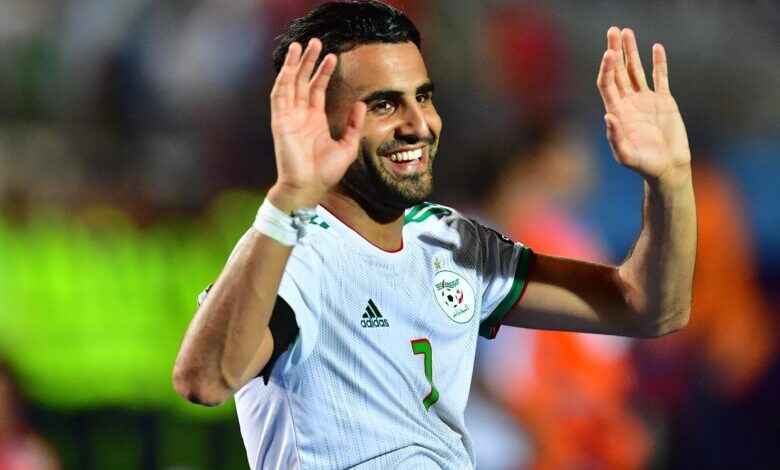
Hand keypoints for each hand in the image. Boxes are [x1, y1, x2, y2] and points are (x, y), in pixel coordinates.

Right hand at [268, 39, 366, 210]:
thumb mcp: (347, 147)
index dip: (323, 72)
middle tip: (315, 42)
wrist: (308, 186)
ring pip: (290, 83)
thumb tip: (360, 104)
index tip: (332, 56)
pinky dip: (283, 79)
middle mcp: (300, 115)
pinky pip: (279, 95)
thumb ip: (353, 125)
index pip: (317, 89)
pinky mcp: (280, 121)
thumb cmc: (325, 173)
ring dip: (294, 65)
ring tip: (301, 45)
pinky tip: (289, 65)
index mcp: (314, 120)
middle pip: (302, 81)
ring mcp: (288, 117)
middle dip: (308, 61)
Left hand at [597, 27, 690, 184]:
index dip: (607, 68)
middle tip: (613, 30)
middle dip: (615, 51)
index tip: (609, 52)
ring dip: (632, 51)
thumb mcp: (626, 155)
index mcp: (617, 112)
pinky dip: (659, 63)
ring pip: (636, 70)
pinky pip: (660, 77)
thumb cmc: (644, 165)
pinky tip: (656, 47)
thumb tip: (608, 116)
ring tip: (627, 31)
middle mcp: (628, 103)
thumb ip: (615, 137)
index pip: (607, 84)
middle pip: (618, 71)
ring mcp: (646, 100)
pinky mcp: (664, 101)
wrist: (667, 167)